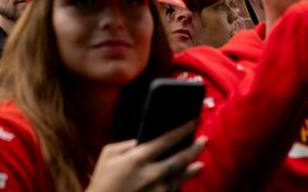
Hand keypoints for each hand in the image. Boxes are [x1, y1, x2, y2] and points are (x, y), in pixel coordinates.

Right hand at [85, 122, 205, 191]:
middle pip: (180, 159)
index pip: (166, 140)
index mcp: (138, 158)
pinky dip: (181, 181)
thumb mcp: (108, 154)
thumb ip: (126, 145)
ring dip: (192, 168)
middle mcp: (152, 173)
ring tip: (200, 162)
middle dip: (194, 148)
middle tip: (204, 140)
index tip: (192, 122)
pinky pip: (174, 188)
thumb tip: (141, 141)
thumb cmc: (102, 180)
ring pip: (181, 176)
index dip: (182, 130)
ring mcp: (158, 189)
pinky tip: (187, 178)